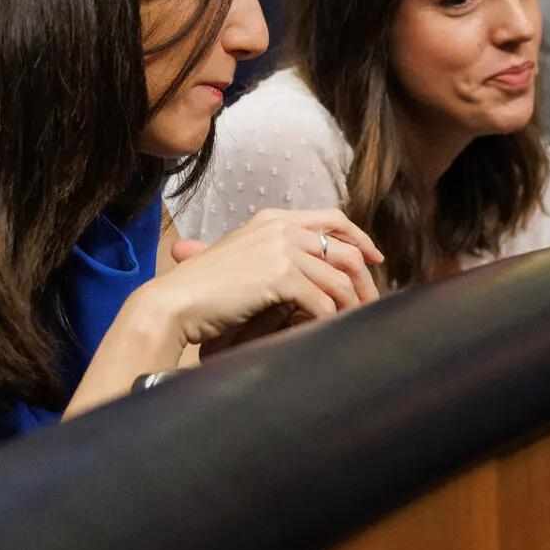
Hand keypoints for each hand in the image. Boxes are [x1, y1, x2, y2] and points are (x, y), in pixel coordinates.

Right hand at [143, 208, 381, 352]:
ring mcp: (281, 250)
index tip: (375, 259)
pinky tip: (329, 331)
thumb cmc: (202, 289)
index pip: (332, 219)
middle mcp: (280, 228)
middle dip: (364, 279)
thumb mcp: (242, 257)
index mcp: (272, 219)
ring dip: (352, 304)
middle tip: (371, 304)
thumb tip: (310, 271)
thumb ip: (274, 254)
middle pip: (345, 250)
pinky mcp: (280, 277)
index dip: (360, 238)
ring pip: (339, 279)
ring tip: (354, 323)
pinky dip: (330, 319)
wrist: (174, 303)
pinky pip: (322, 302)